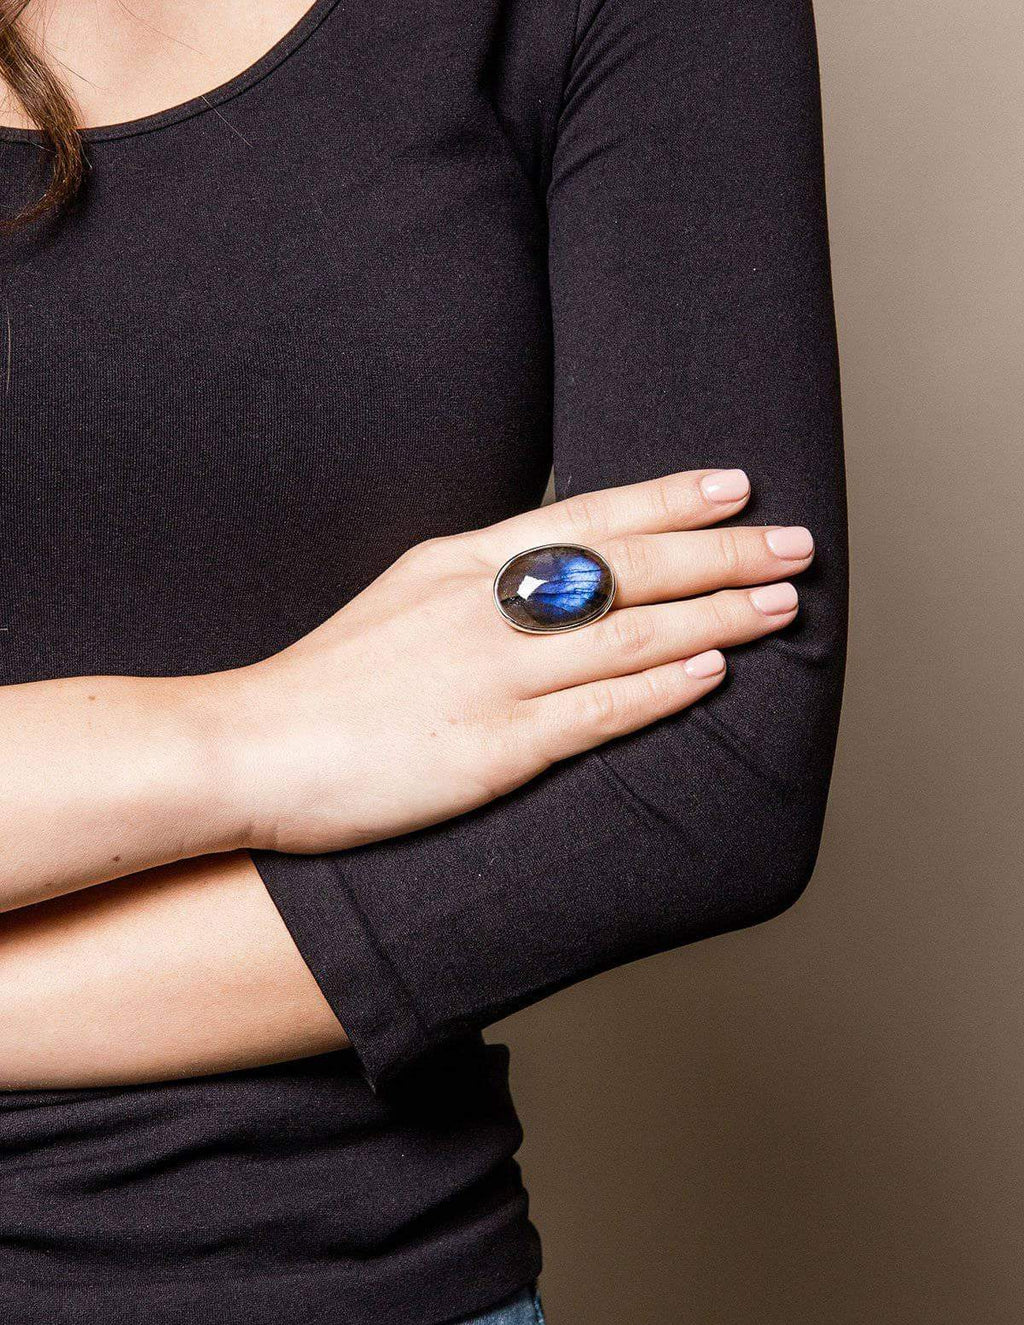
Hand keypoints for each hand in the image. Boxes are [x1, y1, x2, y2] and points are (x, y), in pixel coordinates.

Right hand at [219, 469, 813, 853]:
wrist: (249, 745)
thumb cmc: (327, 681)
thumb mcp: (404, 598)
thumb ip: (480, 582)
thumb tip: (555, 573)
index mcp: (463, 563)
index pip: (587, 516)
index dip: (668, 498)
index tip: (733, 485)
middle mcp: (487, 605)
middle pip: (628, 565)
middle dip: (721, 550)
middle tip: (793, 542)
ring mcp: (493, 674)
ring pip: (630, 631)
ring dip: (716, 613)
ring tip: (780, 604)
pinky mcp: (494, 747)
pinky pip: (598, 710)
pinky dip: (663, 685)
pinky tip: (714, 670)